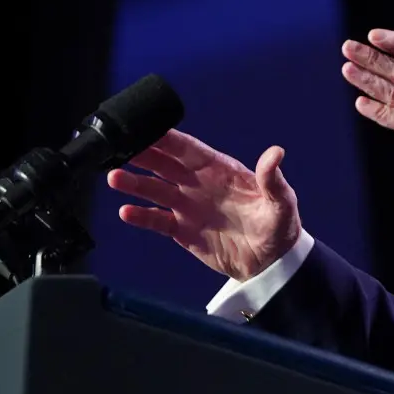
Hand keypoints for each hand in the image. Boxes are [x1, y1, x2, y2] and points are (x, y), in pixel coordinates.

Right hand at [106, 129, 300, 281]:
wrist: (271, 263)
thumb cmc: (279, 226)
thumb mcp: (280, 202)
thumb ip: (272, 179)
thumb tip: (276, 152)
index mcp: (220, 170)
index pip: (189, 150)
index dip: (168, 140)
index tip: (147, 129)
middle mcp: (199, 184)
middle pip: (165, 164)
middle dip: (143, 155)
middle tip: (119, 147)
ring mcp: (189, 206)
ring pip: (155, 189)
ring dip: (134, 183)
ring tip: (113, 177)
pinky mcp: (183, 231)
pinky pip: (157, 220)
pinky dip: (141, 216)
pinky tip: (126, 212)